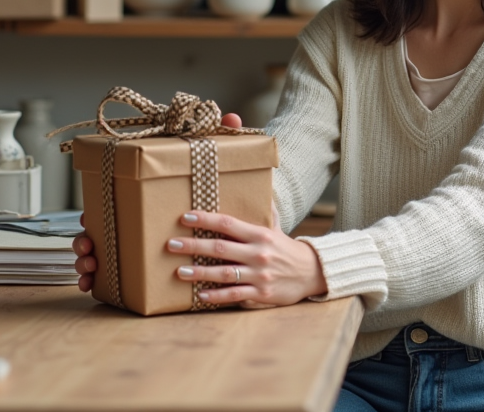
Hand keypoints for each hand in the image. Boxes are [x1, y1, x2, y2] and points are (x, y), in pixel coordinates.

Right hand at [70, 111, 259, 296]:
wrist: (226, 222)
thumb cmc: (211, 187)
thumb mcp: (214, 166)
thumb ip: (220, 139)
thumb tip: (231, 116)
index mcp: (141, 196)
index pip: (109, 203)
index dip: (94, 212)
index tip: (88, 221)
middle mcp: (131, 220)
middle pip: (97, 230)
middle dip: (85, 241)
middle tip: (89, 249)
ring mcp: (132, 245)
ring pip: (99, 254)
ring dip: (87, 263)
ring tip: (90, 270)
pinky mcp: (138, 266)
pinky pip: (111, 276)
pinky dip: (97, 281)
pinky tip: (93, 286)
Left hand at [171, 210, 326, 308]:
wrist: (312, 273)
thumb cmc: (287, 249)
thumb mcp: (277, 228)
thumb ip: (265, 211)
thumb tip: (260, 187)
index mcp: (260, 234)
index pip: (228, 224)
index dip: (206, 220)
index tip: (185, 217)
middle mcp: (258, 254)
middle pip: (220, 248)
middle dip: (194, 246)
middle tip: (172, 245)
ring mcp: (259, 275)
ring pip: (224, 273)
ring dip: (199, 273)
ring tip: (180, 271)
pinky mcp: (261, 294)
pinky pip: (235, 295)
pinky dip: (217, 296)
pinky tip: (200, 295)